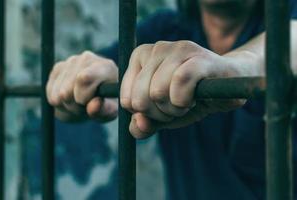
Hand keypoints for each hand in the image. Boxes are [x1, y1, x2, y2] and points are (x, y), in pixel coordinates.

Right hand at [47, 51, 117, 121]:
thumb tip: (93, 106)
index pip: (83, 78)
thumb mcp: (111, 110)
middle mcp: (87, 59)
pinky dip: (57, 101)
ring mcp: (71, 61)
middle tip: (84, 107)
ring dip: (66, 105)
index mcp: (105, 67)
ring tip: (79, 104)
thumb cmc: (108, 103)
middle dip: (74, 105)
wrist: (99, 96)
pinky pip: (50, 91)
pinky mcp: (58, 67)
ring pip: (58, 93)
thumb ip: (105, 109)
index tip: (86, 104)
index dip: (81, 96)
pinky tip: (70, 100)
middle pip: (67, 89)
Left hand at [121, 41, 258, 137]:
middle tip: (176, 106)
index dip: (146, 114)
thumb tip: (138, 125)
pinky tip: (194, 98)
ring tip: (187, 101)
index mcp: (140, 57)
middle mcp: (155, 48)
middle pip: (141, 99)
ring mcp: (177, 49)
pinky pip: (179, 82)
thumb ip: (143, 124)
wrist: (226, 86)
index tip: (162, 107)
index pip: (127, 100)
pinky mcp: (199, 57)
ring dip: (174, 109)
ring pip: (157, 92)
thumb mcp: (161, 115)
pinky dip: (184, 100)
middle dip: (160, 113)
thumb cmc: (189, 98)